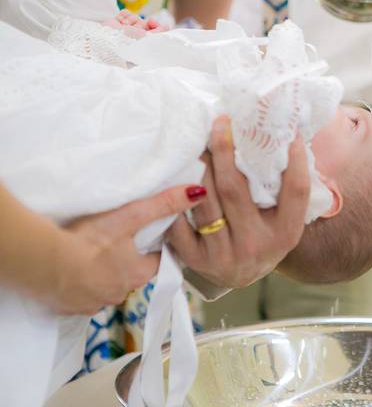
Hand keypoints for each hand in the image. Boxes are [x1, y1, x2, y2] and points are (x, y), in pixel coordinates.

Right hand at [48, 184, 206, 314]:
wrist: (42, 263)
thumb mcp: (129, 217)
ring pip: (105, 288)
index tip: (148, 239)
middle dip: (126, 263)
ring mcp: (94, 304)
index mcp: (138, 273)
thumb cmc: (88, 240)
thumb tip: (198, 193)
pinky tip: (69, 273)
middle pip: (130, 276)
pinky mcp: (69, 309)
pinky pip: (80, 298)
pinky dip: (78, 287)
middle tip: (114, 244)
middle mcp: (120, 293)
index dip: (153, 249)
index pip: (156, 262)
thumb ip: (163, 205)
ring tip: (89, 257)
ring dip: (101, 276)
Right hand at [103, 9, 168, 38]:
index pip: (155, 31)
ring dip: (130, 19)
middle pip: (144, 23)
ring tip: (124, 26)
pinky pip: (125, 13)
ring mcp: (126, 30)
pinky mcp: (116, 24)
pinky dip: (123, 15)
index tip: (152, 21)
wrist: (107, 39)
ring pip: (135, 17)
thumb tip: (166, 26)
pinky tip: (120, 21)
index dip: (155, 25)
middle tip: (134, 27)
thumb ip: (160, 33)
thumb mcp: (148, 39)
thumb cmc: (129, 42)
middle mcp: (136, 37)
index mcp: (144, 43)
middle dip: (140, 23)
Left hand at [166, 116, 310, 288]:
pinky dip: (176, 195)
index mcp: (285, 234)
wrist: (241, 276)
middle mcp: (256, 245)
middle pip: (235, 190)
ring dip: (199, 166)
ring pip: (204, 201)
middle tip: (221, 123)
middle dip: (225, 151)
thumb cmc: (265, 234)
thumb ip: (287, 187)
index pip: (295, 191)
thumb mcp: (284, 219)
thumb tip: (289, 134)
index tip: (288, 132)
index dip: (295, 161)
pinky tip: (178, 173)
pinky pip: (179, 221)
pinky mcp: (196, 260)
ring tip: (198, 141)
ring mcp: (224, 254)